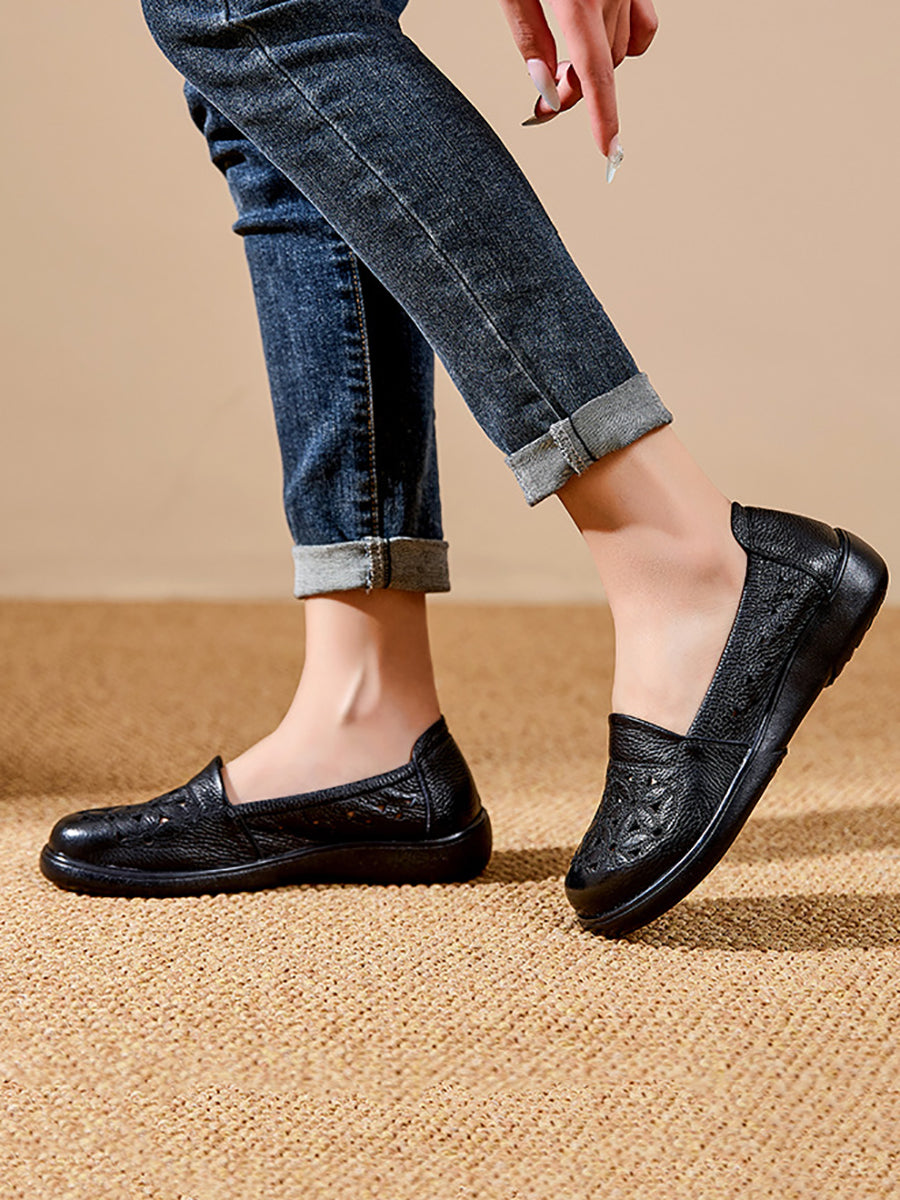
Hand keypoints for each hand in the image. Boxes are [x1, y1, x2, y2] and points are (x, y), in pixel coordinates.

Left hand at [495, 0, 657, 168]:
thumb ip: (528, 33)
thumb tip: (543, 83)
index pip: (596, 73)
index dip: (603, 118)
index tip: (608, 149)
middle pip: (603, 67)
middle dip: (574, 89)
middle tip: (547, 92)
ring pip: (620, 50)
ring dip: (594, 68)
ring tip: (564, 60)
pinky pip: (644, 23)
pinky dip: (627, 42)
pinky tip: (602, 43)